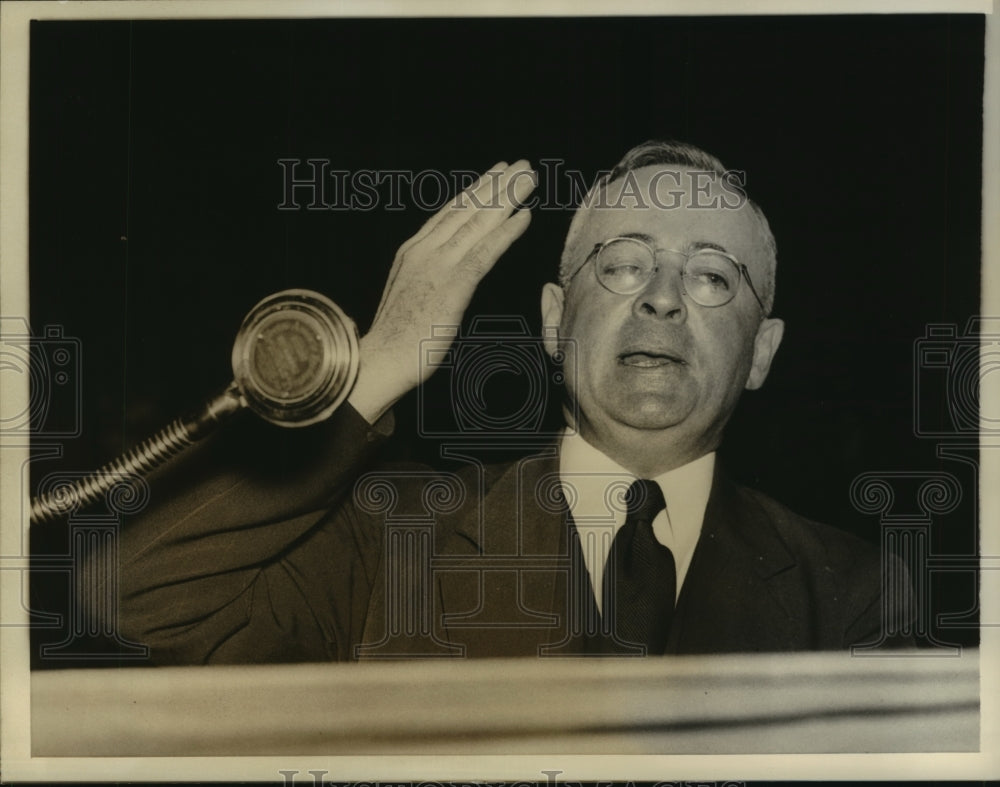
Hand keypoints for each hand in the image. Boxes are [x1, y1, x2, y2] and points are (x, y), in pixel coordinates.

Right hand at [347, 160, 536, 423]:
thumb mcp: (410, 296)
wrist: (381, 360)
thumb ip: (427, 277)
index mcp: (412, 252)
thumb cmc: (395, 339)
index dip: (476, 191)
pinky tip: (524, 216)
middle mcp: (425, 251)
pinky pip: (485, 252)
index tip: (495, 173)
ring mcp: (438, 265)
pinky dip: (506, 232)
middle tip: (521, 164)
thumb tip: (445, 275)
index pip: (449, 213)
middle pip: (467, 209)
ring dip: (507, 197)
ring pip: (478, 222)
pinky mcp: (452, 285)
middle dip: (496, 184)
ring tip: (529, 177)